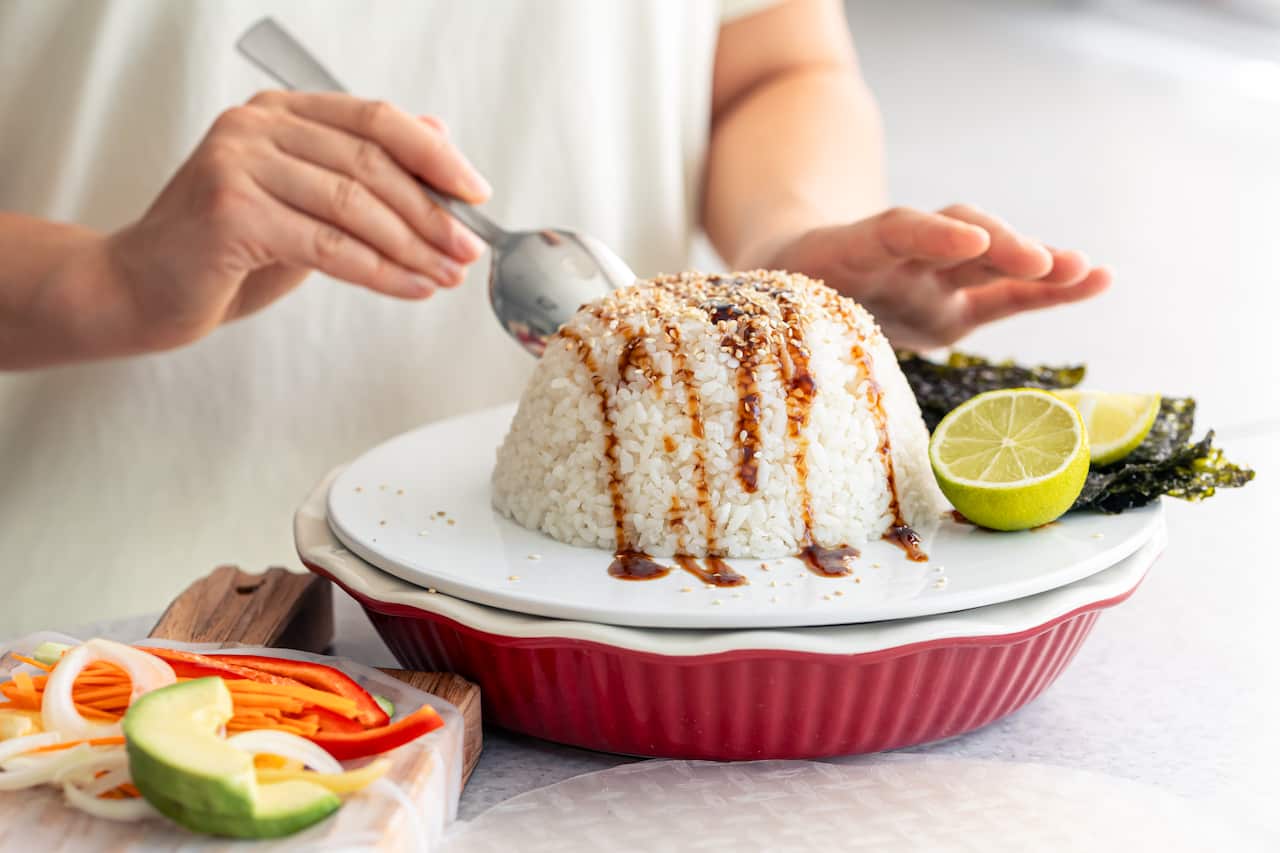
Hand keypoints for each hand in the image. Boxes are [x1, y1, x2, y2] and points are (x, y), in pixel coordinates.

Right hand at [106, 91, 490, 349]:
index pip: (375, 119)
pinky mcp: (231, 212)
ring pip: (355, 205)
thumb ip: (361, 174)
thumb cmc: (226, 252)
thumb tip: (442, 143)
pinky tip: (411, 288)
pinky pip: (328, 246)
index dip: (434, 156)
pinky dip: (380, 271)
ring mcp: (238, 164)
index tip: (476, 194)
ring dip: (413, 247)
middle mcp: (256, 126)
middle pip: (371, 162)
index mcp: (279, 113)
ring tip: (446, 275)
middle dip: (432, 211)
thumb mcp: (306, 204)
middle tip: (467, 249)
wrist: (140, 290)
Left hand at [760, 205, 1111, 349]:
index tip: (964, 238)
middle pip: (956, 239)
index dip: (930, 233)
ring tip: (1090, 270)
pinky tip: (1098, 279)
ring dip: (1041, 266)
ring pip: (993, 263)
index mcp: (850, 250)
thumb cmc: (777, 299)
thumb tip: (758, 376)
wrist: (794, 276)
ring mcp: (934, 279)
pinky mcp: (956, 307)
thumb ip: (772, 328)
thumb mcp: (765, 309)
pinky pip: (1007, 296)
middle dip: (999, 248)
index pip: (895, 231)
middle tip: (1042, 260)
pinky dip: (1049, 292)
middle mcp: (902, 258)